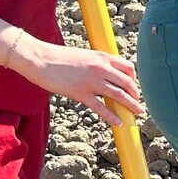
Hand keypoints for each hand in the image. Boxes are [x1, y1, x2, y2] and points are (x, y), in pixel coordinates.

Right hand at [9, 34, 142, 126]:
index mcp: (101, 57)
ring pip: (119, 95)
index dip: (134, 78)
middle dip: (135, 94)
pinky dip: (112, 116)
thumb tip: (104, 74)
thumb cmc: (58, 57)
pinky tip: (119, 122)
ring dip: (131, 105)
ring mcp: (92, 82)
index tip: (133, 86)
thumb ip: (96, 64)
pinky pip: (101, 108)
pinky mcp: (81, 94)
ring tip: (137, 113)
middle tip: (137, 103)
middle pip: (127, 83)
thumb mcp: (83, 56)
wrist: (40, 59)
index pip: (128, 67)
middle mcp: (100, 68)